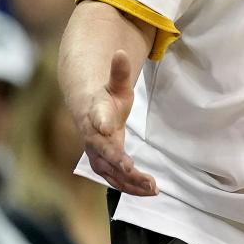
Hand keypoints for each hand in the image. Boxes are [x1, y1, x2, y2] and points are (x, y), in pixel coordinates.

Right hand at [80, 50, 156, 195]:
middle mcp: (93, 141)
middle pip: (105, 157)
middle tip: (138, 173)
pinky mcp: (107, 165)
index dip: (102, 129)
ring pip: (112, 174)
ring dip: (131, 183)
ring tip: (153, 188)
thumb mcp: (116, 83)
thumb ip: (119, 71)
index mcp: (94, 118)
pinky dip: (132, 186)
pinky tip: (150, 190)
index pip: (98, 126)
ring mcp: (99, 155)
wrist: (91, 111)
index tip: (107, 129)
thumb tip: (120, 52)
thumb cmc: (106, 97)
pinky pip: (118, 179)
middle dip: (121, 167)